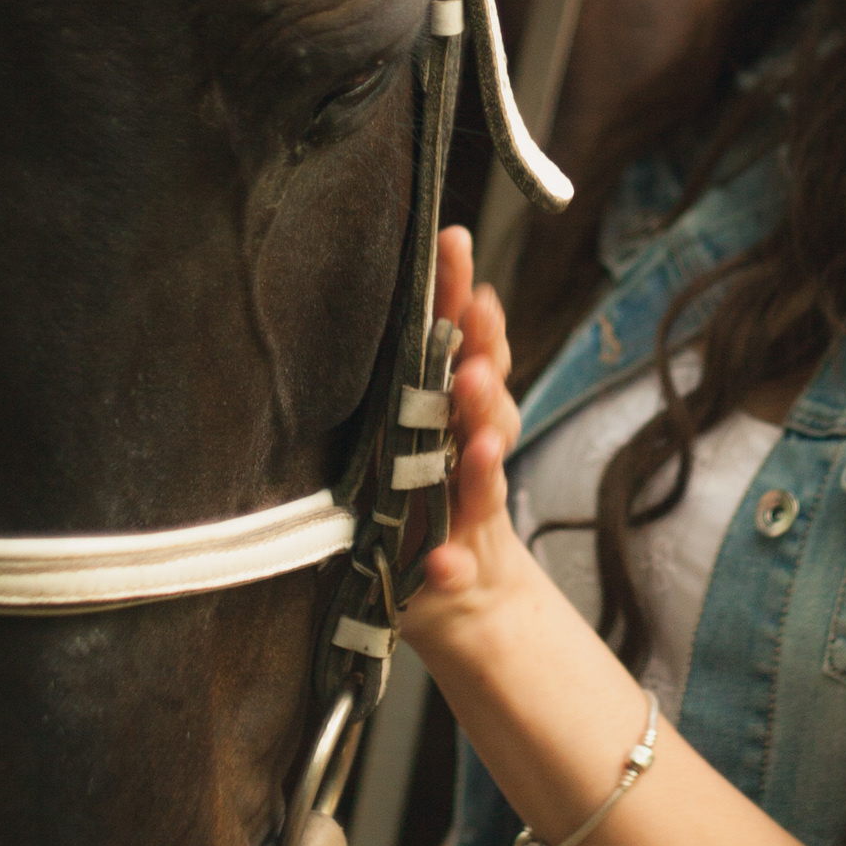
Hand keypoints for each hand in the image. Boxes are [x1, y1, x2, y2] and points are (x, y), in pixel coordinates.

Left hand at [402, 227, 527, 643]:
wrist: (461, 600)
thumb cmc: (418, 506)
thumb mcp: (400, 437)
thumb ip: (397, 380)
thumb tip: (359, 294)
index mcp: (449, 414)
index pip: (462, 346)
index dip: (461, 299)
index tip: (454, 245)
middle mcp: (468, 455)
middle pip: (486, 406)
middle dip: (485, 379)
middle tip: (474, 364)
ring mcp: (470, 515)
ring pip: (484, 481)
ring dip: (482, 463)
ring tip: (478, 448)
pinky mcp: (459, 573)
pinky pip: (458, 570)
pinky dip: (453, 566)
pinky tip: (444, 562)